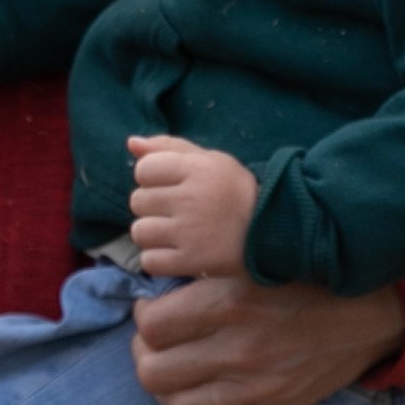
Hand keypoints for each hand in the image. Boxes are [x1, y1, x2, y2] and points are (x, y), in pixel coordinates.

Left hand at [124, 136, 258, 280]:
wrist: (272, 231)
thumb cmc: (236, 192)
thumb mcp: (210, 160)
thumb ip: (170, 148)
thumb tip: (131, 143)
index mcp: (196, 169)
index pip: (143, 169)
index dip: (152, 178)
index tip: (172, 186)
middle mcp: (191, 199)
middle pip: (138, 201)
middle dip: (153, 207)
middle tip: (178, 211)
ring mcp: (189, 232)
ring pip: (140, 232)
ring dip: (153, 235)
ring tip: (175, 233)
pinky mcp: (191, 261)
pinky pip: (149, 262)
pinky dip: (159, 260)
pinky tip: (177, 253)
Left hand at [130, 271, 404, 404]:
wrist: (373, 309)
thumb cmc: (307, 275)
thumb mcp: (254, 257)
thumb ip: (205, 273)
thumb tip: (157, 289)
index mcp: (231, 301)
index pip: (152, 326)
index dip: (143, 318)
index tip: (152, 310)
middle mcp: (242, 349)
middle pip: (155, 374)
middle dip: (145, 358)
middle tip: (155, 345)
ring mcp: (262, 387)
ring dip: (169, 394)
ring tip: (175, 374)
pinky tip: (205, 404)